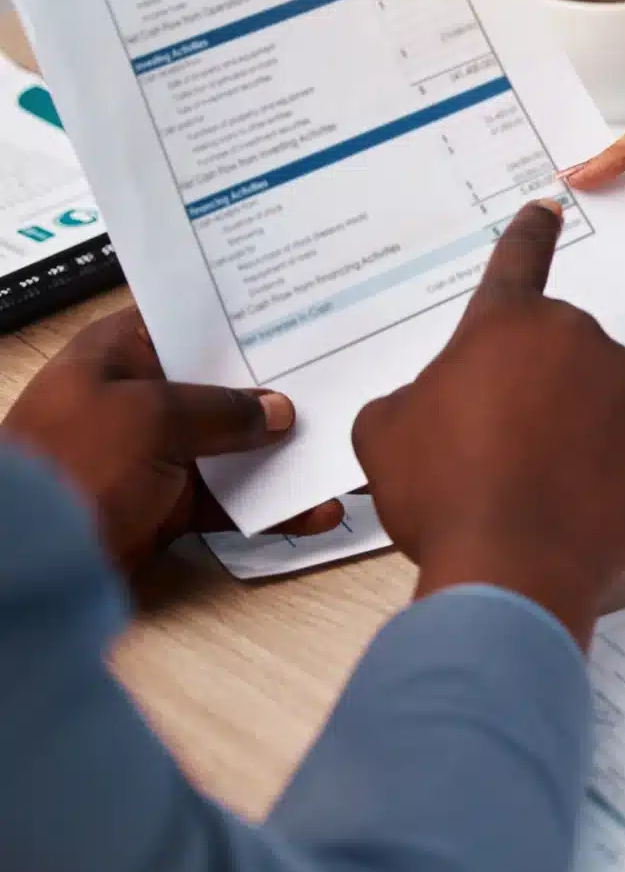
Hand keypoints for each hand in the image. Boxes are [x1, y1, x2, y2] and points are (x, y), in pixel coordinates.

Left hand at [1, 309, 341, 572]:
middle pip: (227, 384)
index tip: (304, 311)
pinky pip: (235, 499)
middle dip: (284, 389)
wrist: (24, 560)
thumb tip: (279, 411)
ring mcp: (158, 453)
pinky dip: (274, 508)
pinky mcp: (170, 505)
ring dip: (289, 454)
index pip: (191, 319)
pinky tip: (319, 510)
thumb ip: (223, 409)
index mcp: (121, 353)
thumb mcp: (150, 417)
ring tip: (343, 453)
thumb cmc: (69, 466)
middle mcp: (141, 397)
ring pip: (238, 446)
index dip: (245, 316)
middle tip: (345, 379)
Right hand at [352, 201, 624, 645]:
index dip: (530, 233)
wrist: (512, 568)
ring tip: (533, 479)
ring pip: (593, 390)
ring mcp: (624, 381)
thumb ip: (414, 393)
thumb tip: (432, 402)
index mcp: (504, 323)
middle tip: (496, 444)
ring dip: (570, 419)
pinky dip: (607, 453)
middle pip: (553, 348)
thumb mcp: (386, 432)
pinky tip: (574, 490)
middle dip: (530, 385)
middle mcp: (573, 336)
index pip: (519, 258)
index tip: (548, 207)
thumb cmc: (443, 496)